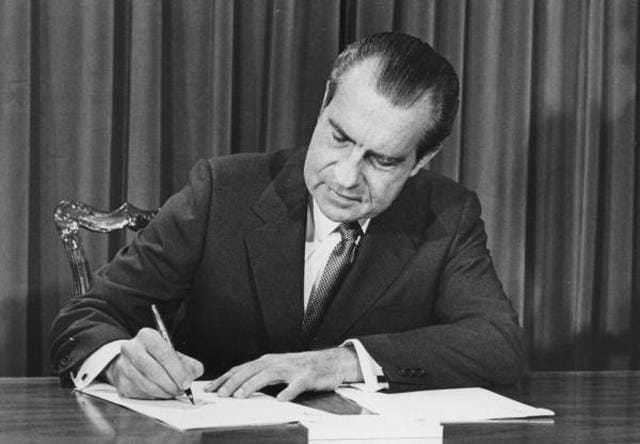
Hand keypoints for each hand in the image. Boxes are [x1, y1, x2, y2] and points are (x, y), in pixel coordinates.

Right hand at [104, 327, 203, 398]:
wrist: (131, 359)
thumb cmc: (155, 355)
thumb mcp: (173, 353)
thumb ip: (188, 362)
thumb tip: (194, 372)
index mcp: (147, 336)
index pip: (164, 354)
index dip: (177, 370)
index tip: (186, 382)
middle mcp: (132, 348)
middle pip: (154, 370)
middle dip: (171, 384)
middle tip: (181, 390)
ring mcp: (124, 366)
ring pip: (147, 384)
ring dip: (164, 392)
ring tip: (173, 392)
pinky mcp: (120, 383)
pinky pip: (140, 393)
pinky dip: (154, 396)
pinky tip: (161, 392)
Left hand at [204, 347, 361, 400]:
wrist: (330, 362)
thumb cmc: (302, 367)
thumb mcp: (277, 369)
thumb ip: (259, 376)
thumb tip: (236, 386)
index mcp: (268, 361)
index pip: (241, 369)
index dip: (225, 378)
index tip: (211, 388)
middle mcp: (276, 362)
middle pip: (250, 371)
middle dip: (233, 382)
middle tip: (220, 395)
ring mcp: (292, 369)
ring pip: (268, 375)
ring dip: (253, 384)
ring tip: (240, 396)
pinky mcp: (306, 377)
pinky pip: (295, 385)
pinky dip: (287, 392)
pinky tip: (280, 400)